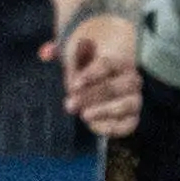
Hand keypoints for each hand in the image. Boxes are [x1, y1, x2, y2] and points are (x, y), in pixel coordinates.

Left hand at [44, 9, 143, 139]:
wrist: (103, 85)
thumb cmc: (87, 70)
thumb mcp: (76, 60)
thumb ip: (62, 54)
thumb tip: (45, 53)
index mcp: (118, 61)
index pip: (107, 65)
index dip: (90, 75)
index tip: (73, 85)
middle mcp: (131, 80)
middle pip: (115, 87)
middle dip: (91, 96)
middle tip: (69, 104)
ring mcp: (134, 100)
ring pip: (126, 105)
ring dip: (104, 111)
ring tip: (84, 115)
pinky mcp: (131, 119)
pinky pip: (127, 125)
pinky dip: (113, 127)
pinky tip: (93, 126)